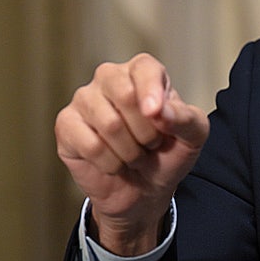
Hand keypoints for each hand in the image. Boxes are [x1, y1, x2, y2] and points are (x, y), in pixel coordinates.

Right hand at [55, 53, 208, 255]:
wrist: (144, 191)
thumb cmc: (167, 154)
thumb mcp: (193, 137)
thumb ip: (186, 119)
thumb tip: (162, 111)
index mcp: (142, 72)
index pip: (145, 68)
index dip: (152, 92)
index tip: (157, 116)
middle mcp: (110, 78)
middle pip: (125, 95)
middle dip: (146, 132)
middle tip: (151, 144)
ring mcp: (84, 99)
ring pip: (109, 124)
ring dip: (130, 152)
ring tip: (134, 155)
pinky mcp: (66, 124)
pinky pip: (90, 145)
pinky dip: (110, 163)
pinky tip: (113, 163)